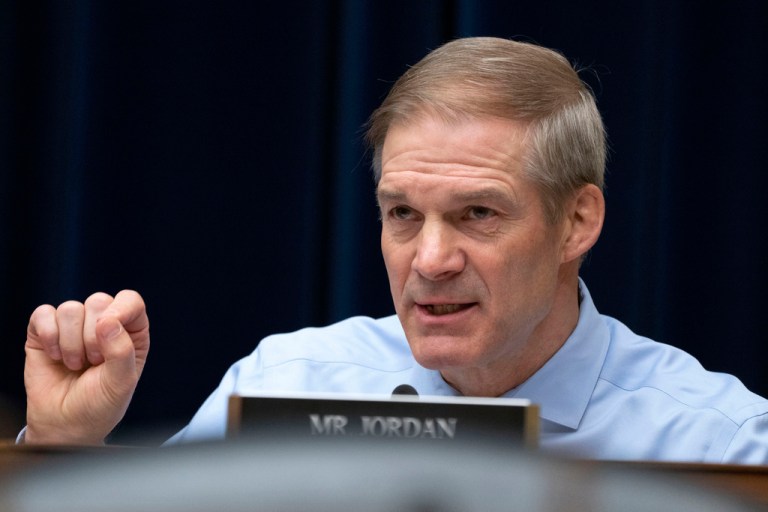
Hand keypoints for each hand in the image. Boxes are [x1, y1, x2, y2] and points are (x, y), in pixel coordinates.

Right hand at [23, 290, 149, 444]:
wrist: (65, 424)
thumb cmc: (100, 404)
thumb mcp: (121, 382)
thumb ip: (121, 350)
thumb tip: (107, 320)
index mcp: (131, 332)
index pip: (130, 300)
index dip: (120, 309)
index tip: (106, 329)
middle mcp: (104, 323)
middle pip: (98, 301)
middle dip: (92, 337)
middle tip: (92, 363)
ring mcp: (74, 326)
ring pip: (70, 309)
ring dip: (71, 343)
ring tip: (74, 365)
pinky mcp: (45, 331)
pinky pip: (43, 313)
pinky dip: (49, 335)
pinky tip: (55, 356)